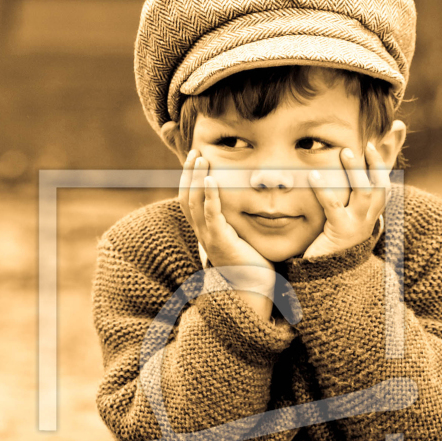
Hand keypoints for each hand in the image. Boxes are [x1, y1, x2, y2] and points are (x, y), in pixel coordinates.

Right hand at [178, 151, 274, 292]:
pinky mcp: (220, 242)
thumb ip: (238, 217)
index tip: (196, 158)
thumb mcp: (242, 233)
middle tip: (195, 152)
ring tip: (202, 159)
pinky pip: (211, 216)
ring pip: (194, 203)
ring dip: (197, 179)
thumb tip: (249, 196)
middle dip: (190, 173)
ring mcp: (209, 237)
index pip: (189, 199)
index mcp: (205, 230)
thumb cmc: (253, 261)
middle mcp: (202, 232)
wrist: (255, 288)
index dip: (189, 178)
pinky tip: (213, 179)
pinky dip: (210, 196)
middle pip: (186, 197)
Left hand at [302, 143, 389, 259]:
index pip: (384, 185)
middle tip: (366, 144)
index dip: (384, 163)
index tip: (380, 139)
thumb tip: (345, 179)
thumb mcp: (342, 221)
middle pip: (380, 186)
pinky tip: (314, 176)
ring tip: (344, 152)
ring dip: (356, 171)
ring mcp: (357, 226)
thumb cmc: (331, 246)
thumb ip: (344, 202)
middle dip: (377, 163)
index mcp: (371, 215)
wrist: (327, 277)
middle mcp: (368, 219)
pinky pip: (334, 207)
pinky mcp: (340, 232)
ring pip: (364, 192)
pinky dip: (324, 190)